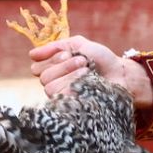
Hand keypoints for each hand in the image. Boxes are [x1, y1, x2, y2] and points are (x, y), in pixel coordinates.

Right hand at [30, 36, 152, 107]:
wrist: (121, 74)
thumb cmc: (102, 60)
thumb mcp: (79, 45)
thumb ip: (56, 46)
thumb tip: (31, 54)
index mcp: (55, 70)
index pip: (36, 67)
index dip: (51, 59)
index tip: (69, 54)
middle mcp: (56, 85)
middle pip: (43, 77)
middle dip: (63, 65)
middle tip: (82, 61)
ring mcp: (63, 98)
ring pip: (50, 87)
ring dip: (69, 74)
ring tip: (87, 70)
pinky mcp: (72, 107)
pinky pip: (61, 98)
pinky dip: (73, 85)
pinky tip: (88, 81)